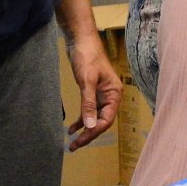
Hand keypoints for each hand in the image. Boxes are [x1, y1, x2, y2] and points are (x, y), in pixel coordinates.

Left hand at [64, 31, 122, 149]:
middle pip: (101, 121)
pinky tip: (72, 128)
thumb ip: (88, 103)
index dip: (94, 131)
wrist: (81, 40)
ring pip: (94, 117)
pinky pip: (88, 110)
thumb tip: (89, 125)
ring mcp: (101, 94)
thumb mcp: (86, 81)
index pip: (106, 119)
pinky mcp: (92, 91)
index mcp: (114, 93)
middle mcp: (110, 96)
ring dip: (84, 129)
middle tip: (74, 146)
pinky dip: (81, 119)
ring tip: (72, 142)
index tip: (81, 140)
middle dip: (89, 134)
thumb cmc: (87, 56)